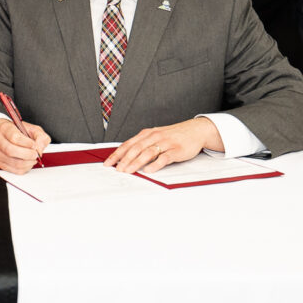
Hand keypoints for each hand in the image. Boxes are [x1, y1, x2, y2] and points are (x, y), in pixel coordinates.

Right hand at [0, 118, 49, 174]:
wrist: (3, 134)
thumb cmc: (18, 131)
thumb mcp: (32, 128)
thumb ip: (40, 136)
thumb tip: (39, 148)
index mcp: (5, 128)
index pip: (14, 137)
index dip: (27, 143)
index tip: (34, 145)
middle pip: (11, 151)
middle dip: (27, 154)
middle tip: (35, 154)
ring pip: (13, 162)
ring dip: (27, 163)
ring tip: (33, 158)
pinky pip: (14, 170)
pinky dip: (24, 168)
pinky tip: (28, 163)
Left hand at [104, 118, 223, 173]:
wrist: (195, 130)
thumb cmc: (173, 135)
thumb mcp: (156, 136)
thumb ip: (143, 145)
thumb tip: (127, 157)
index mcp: (147, 133)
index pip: (128, 144)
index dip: (117, 154)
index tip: (108, 163)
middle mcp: (154, 136)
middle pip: (136, 148)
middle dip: (124, 160)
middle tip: (117, 169)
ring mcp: (165, 143)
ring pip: (147, 153)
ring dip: (136, 162)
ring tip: (128, 171)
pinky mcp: (176, 150)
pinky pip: (164, 157)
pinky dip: (155, 164)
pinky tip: (148, 170)